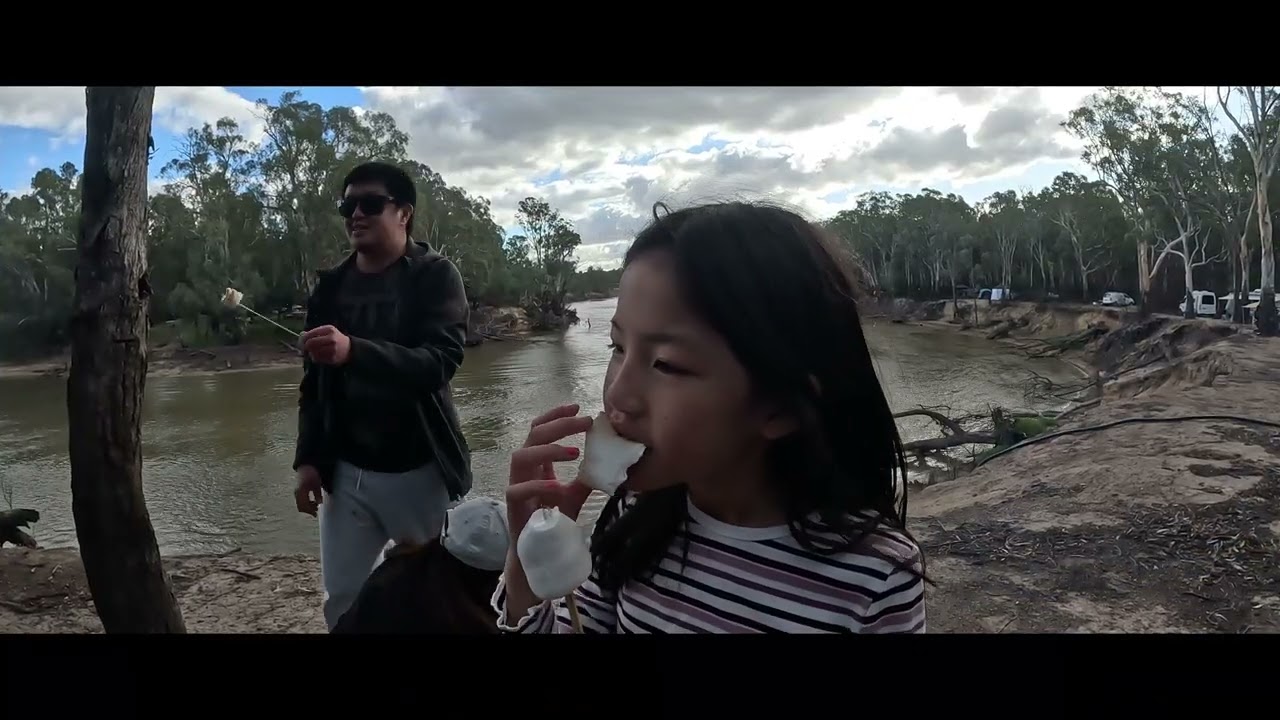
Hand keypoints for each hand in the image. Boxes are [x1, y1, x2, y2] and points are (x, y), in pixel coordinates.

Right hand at [295, 465, 322, 516]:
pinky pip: (300, 501)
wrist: (306, 469)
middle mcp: (297, 493)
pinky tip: (312, 502)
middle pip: (300, 506)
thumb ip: (318, 494)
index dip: (309, 511)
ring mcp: (296, 493)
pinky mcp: (297, 492)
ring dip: (307, 507)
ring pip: (300, 504)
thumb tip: (319, 503)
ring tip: (315, 506)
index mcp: (301, 491)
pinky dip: (305, 504)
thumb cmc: (312, 476)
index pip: (303, 505)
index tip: (315, 514)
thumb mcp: (317, 484)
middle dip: (308, 510)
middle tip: (316, 512)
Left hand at [301, 325, 350, 365]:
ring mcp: (332, 349)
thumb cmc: (336, 339)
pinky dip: (315, 358)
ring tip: (312, 352)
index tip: (301, 342)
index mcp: (329, 329)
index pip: (309, 335)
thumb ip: (315, 332)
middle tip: (304, 349)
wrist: (350, 349)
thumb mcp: (328, 331)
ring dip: (310, 353)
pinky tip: (318, 356)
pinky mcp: (332, 358)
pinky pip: (317, 359)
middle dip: (305, 347)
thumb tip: (301, 335)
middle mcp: (331, 339)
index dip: (303, 339)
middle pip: (310, 344)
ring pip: (313, 352)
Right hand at [505, 404, 593, 540]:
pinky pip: (519, 489)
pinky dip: (539, 485)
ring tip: (574, 451)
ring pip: (521, 456)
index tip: (577, 407)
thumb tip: (610, 463)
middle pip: (534, 435)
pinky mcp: (513, 505)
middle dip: (559, 424)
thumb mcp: (575, 494)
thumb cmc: (553, 520)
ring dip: (548, 449)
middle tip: (584, 421)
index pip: (540, 429)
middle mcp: (524, 469)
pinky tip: (558, 486)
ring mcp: (516, 485)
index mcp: (536, 463)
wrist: (540, 551)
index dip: (556, 415)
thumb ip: (586, 478)